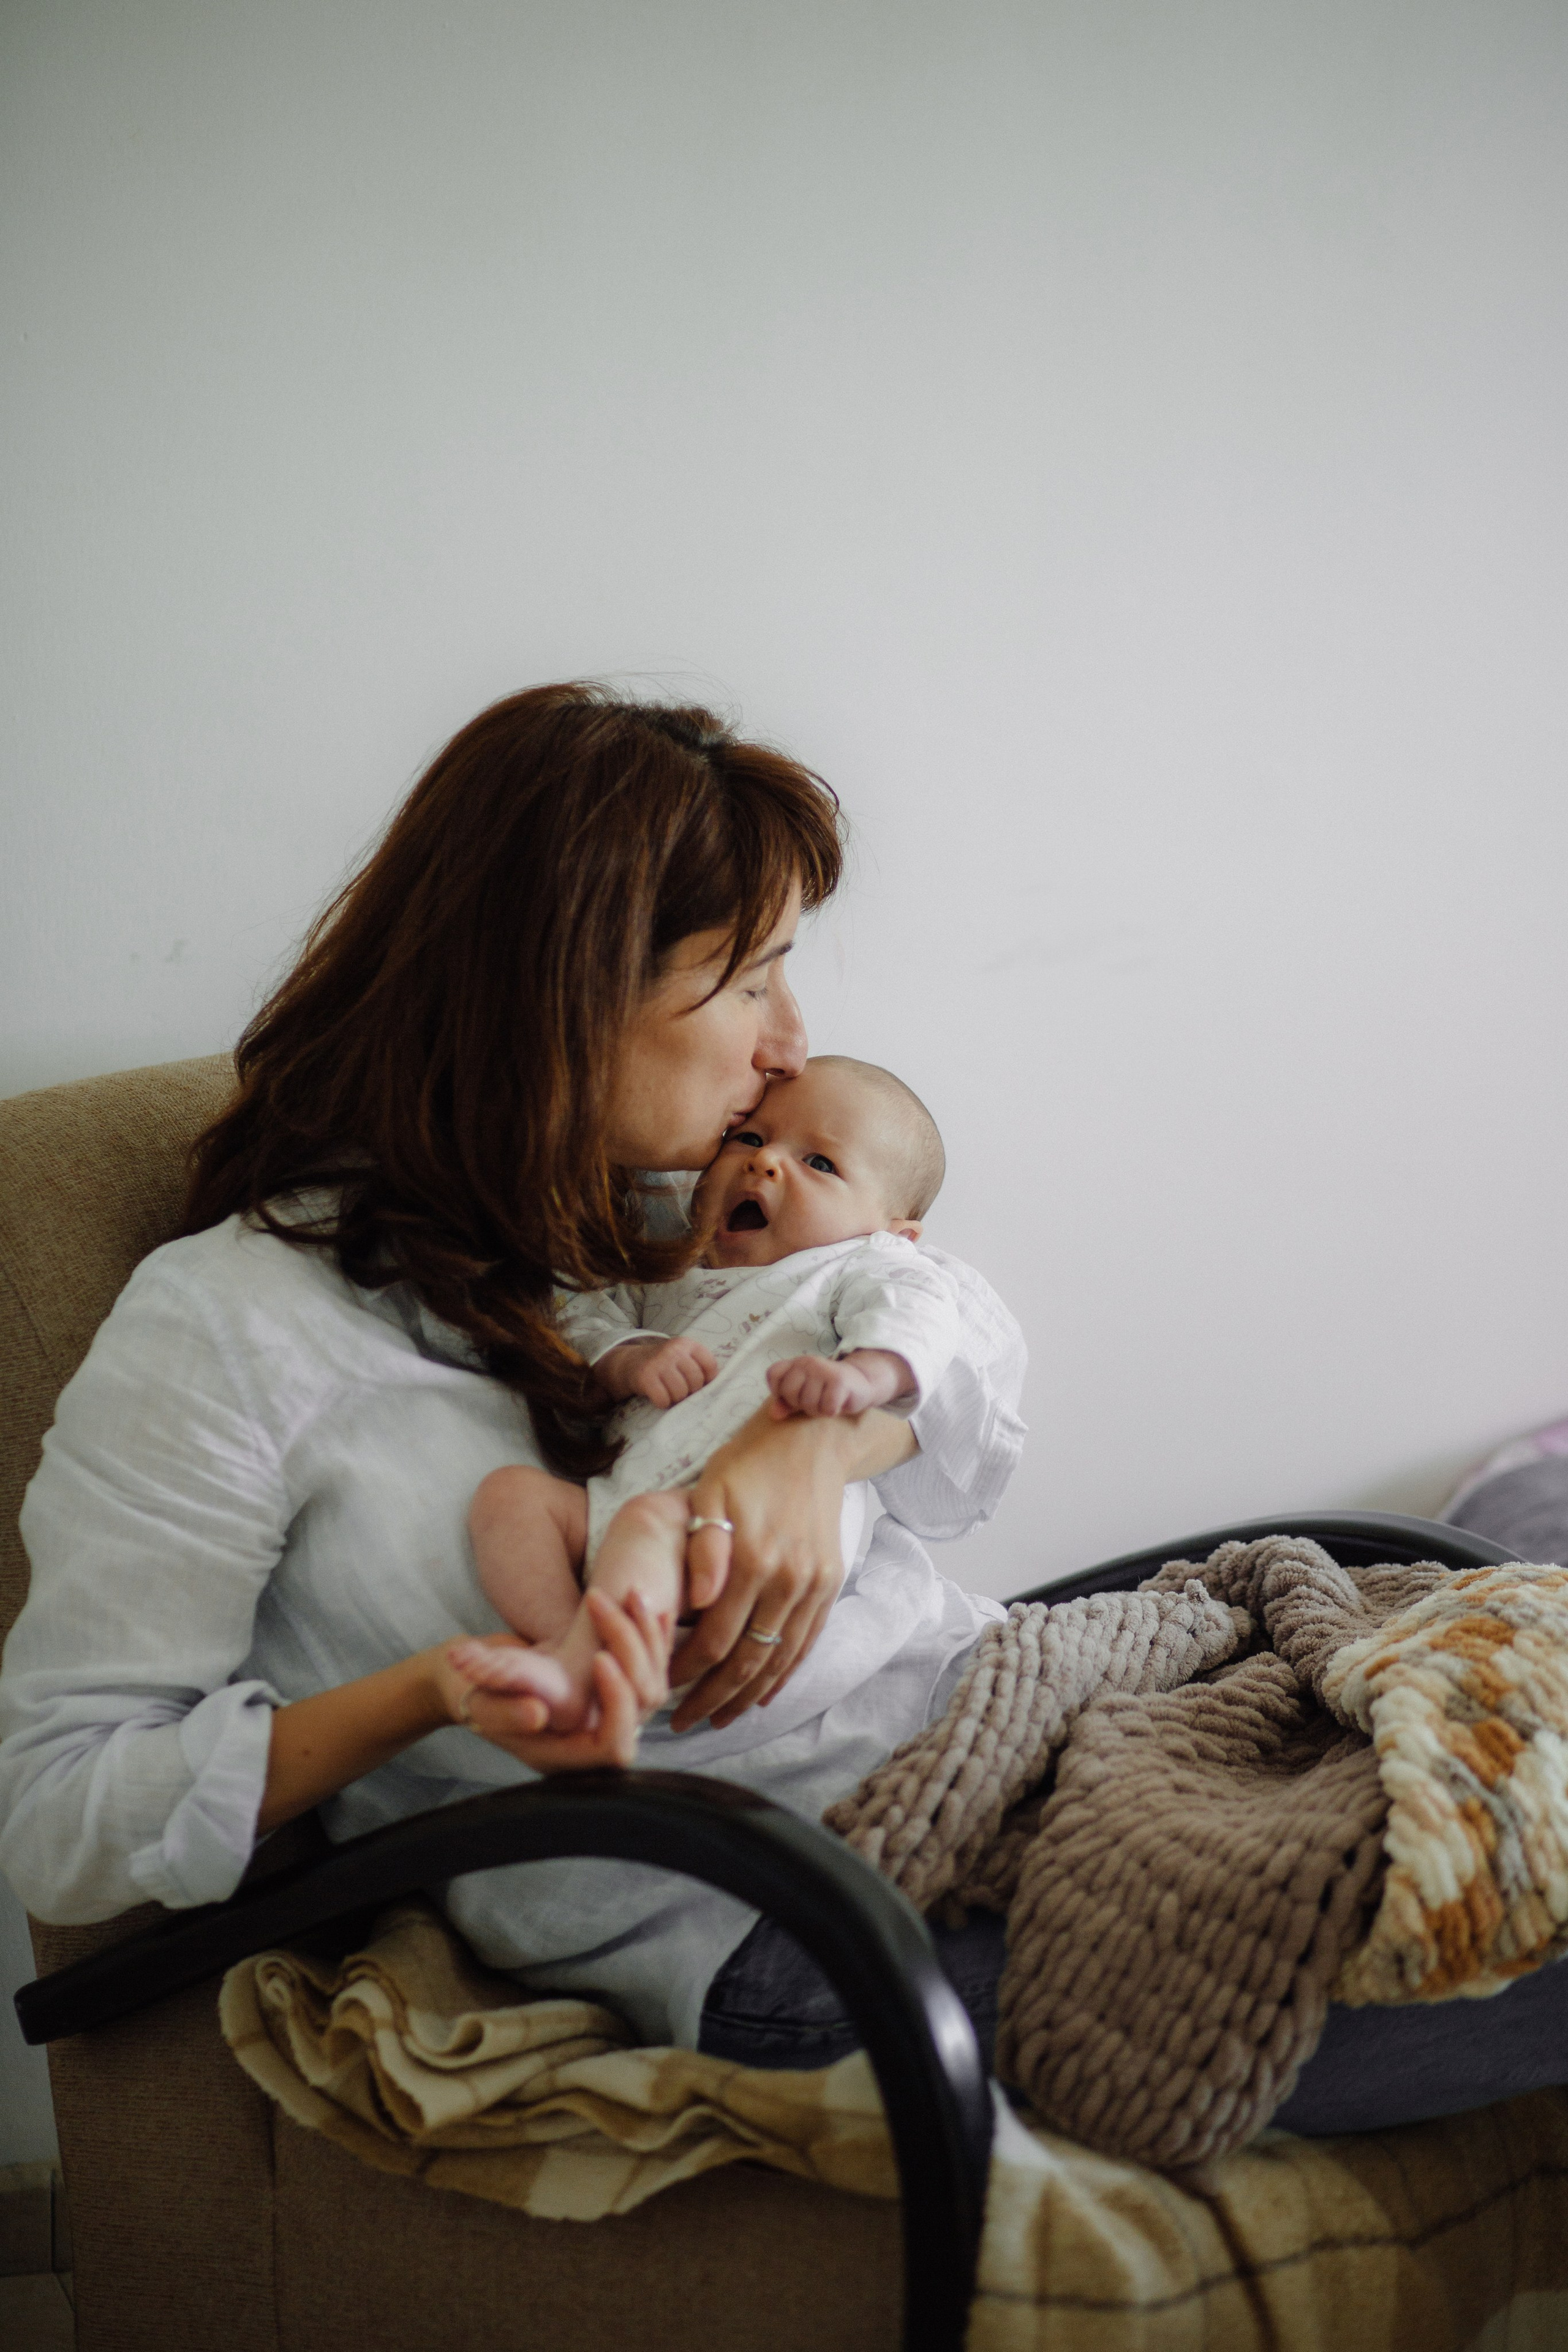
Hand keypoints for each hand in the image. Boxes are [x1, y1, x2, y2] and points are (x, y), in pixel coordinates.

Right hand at [435, 1591, 670, 1770]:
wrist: (474, 1679)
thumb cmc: (471, 1695)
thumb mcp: (481, 1702)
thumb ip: (504, 1711)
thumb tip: (536, 1714)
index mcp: (564, 1755)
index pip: (614, 1747)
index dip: (617, 1705)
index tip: (600, 1659)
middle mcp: (591, 1738)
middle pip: (641, 1708)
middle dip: (633, 1656)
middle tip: (609, 1614)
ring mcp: (604, 1714)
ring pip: (652, 1683)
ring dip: (646, 1638)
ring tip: (631, 1594)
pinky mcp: (609, 1689)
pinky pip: (647, 1666)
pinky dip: (652, 1637)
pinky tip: (654, 1607)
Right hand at [599, 1336, 718, 1407]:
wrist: (631, 1363)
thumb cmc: (664, 1364)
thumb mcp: (683, 1357)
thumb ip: (699, 1365)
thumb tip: (717, 1388)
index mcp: (687, 1344)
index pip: (710, 1366)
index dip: (707, 1380)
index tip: (698, 1383)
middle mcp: (674, 1350)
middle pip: (696, 1382)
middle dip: (690, 1391)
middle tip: (680, 1389)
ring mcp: (659, 1362)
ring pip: (680, 1393)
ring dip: (675, 1398)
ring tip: (669, 1391)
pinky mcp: (646, 1377)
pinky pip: (664, 1400)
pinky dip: (662, 1403)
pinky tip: (658, 1395)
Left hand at [665, 1407, 870, 1731]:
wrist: (813, 1437)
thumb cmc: (748, 1461)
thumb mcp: (711, 1489)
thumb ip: (704, 1547)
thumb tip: (697, 1604)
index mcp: (753, 1559)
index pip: (714, 1637)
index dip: (685, 1670)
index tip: (659, 1688)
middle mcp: (789, 1579)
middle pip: (747, 1659)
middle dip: (713, 1698)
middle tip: (682, 1723)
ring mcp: (814, 1584)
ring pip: (780, 1660)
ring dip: (748, 1696)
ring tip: (719, 1719)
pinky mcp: (829, 1583)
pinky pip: (807, 1641)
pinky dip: (786, 1673)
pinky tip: (765, 1695)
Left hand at [766, 1348, 912, 1418]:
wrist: (861, 1383)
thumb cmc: (827, 1391)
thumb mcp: (804, 1395)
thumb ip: (786, 1403)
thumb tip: (774, 1414)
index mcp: (796, 1363)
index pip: (773, 1374)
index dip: (778, 1390)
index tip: (794, 1394)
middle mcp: (808, 1362)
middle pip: (788, 1392)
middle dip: (800, 1404)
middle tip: (815, 1399)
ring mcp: (823, 1370)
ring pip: (808, 1404)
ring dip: (818, 1410)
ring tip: (827, 1401)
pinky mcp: (839, 1381)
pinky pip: (826, 1408)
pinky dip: (832, 1411)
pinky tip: (838, 1403)